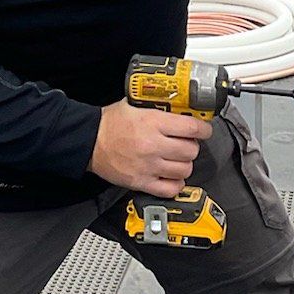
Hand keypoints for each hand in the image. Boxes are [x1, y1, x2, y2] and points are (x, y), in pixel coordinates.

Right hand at [91, 100, 212, 194]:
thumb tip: (178, 108)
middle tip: (186, 143)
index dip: (203, 130)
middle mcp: (153, 145)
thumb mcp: (134, 105)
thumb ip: (158, 108)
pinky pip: (170, 188)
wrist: (88, 141)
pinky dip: (175, 183)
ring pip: (184, 170)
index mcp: (153, 123)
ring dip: (184, 164)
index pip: (192, 129)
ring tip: (177, 159)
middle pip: (191, 151)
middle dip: (192, 146)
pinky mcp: (141, 182)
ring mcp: (148, 166)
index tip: (204, 130)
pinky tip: (171, 176)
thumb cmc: (109, 124)